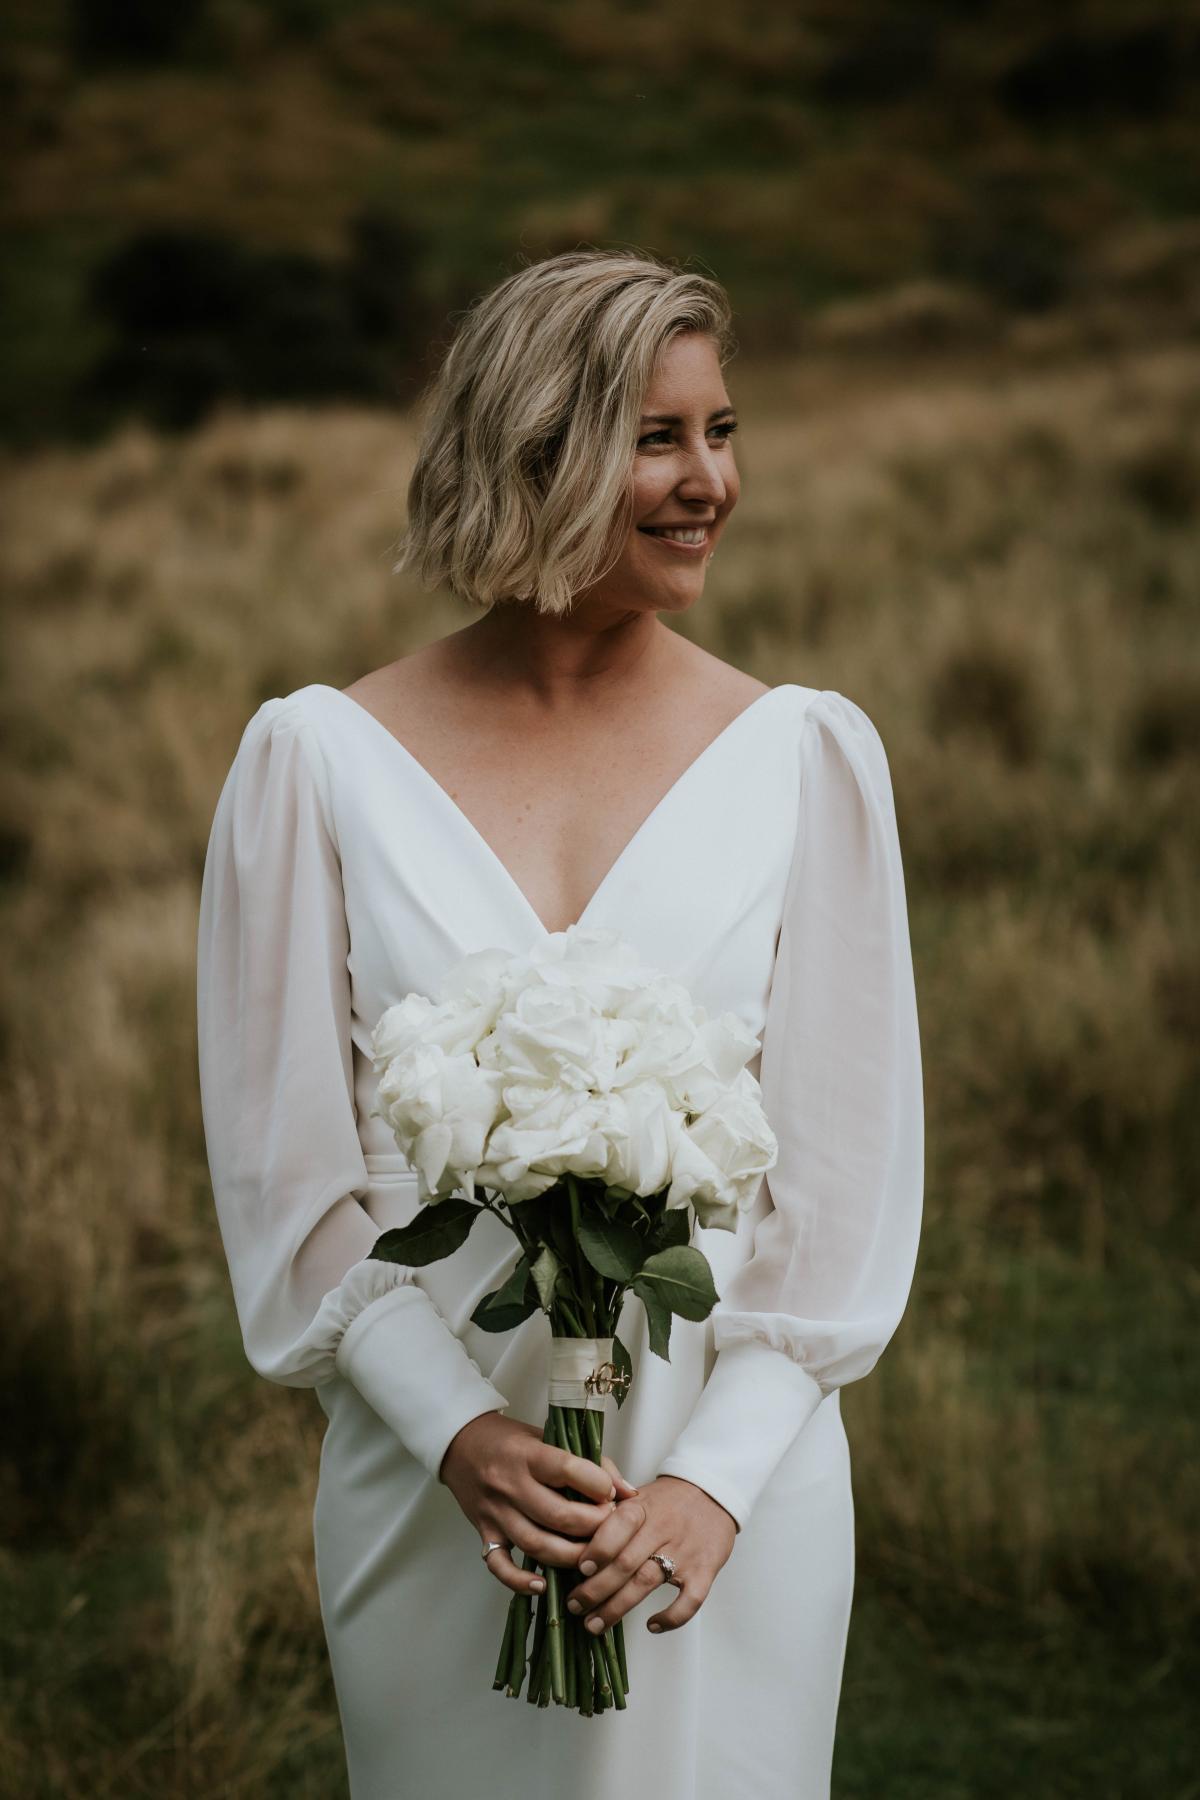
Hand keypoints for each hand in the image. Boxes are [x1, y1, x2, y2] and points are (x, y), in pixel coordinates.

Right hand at [439, 1409, 640, 1600]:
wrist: (460, 1443)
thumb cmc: (511, 1439)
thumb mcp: (549, 1436)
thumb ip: (590, 1463)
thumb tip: (628, 1493)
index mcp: (528, 1454)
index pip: (568, 1470)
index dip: (598, 1485)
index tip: (613, 1493)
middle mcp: (510, 1484)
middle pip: (558, 1515)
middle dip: (594, 1526)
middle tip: (612, 1528)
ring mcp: (496, 1512)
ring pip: (536, 1545)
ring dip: (570, 1557)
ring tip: (593, 1556)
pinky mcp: (484, 1533)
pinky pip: (500, 1566)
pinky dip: (520, 1582)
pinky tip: (543, 1586)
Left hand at [565, 1474, 736, 1635]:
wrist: (714, 1492)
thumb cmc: (666, 1500)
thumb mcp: (638, 1496)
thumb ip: (610, 1514)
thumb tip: (573, 1539)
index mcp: (642, 1507)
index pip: (618, 1526)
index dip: (598, 1549)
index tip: (579, 1569)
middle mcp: (663, 1528)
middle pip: (625, 1562)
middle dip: (596, 1589)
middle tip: (575, 1607)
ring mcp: (685, 1551)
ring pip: (647, 1582)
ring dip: (618, 1607)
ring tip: (595, 1625)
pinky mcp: (706, 1570)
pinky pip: (690, 1600)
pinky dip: (671, 1617)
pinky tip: (652, 1627)